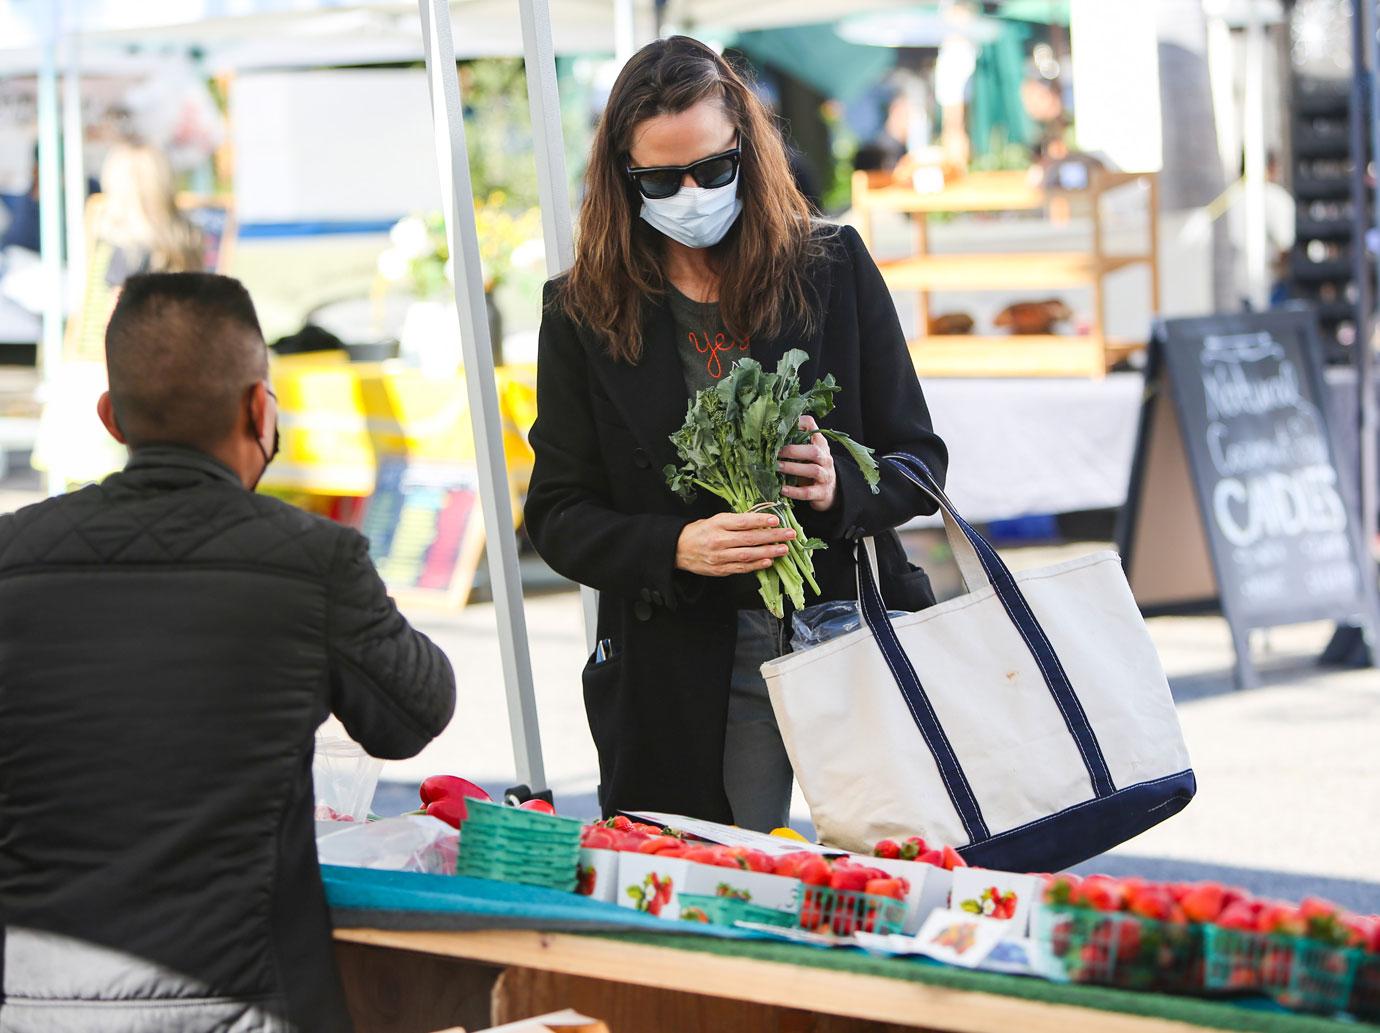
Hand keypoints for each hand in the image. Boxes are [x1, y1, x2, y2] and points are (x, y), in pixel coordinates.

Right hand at [675, 511, 795, 576]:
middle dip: (772, 536)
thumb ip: (735, 521)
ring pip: (748, 554)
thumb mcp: (715, 520)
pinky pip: (741, 568)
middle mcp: (718, 540)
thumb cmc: (698, 532)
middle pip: (750, 538)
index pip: (742, 521)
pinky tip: (769, 561)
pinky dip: (756, 565)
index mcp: (717, 524)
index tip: (776, 519)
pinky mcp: (719, 569)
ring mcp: (719, 557)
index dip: (760, 520)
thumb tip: (760, 521)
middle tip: (789, 534)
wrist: (677, 549)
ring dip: (769, 552)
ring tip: (784, 549)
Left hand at [779, 415, 836, 511]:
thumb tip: (767, 437)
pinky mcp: (821, 493)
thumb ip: (794, 444)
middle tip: (775, 453)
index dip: (800, 424)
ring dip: (793, 468)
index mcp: (820, 444)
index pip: (813, 428)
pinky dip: (794, 491)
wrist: (830, 490)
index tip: (783, 426)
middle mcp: (825, 458)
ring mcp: (825, 476)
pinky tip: (782, 489)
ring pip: (813, 470)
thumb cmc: (812, 467)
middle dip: (793, 451)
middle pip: (814, 451)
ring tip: (776, 467)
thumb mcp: (807, 453)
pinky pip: (808, 492)